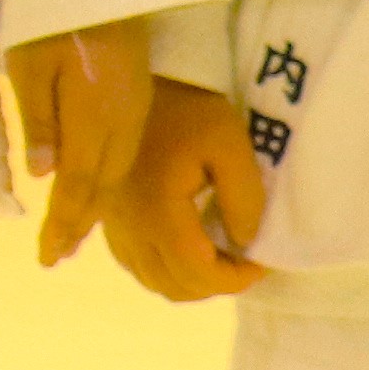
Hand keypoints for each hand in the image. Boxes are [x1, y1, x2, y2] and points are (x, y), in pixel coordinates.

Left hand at [4, 15, 151, 269]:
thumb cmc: (56, 17)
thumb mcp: (31, 63)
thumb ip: (39, 119)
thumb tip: (44, 176)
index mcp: (96, 115)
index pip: (78, 184)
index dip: (63, 223)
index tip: (48, 256)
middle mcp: (123, 122)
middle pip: (101, 187)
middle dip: (77, 225)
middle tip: (54, 257)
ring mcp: (135, 112)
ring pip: (116, 175)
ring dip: (93, 207)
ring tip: (71, 234)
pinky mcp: (138, 102)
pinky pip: (123, 156)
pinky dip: (104, 182)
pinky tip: (92, 191)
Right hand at [103, 79, 272, 298]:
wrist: (130, 84)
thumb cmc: (186, 110)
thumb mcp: (229, 142)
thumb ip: (244, 197)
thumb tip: (245, 243)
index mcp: (159, 213)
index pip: (197, 273)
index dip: (234, 280)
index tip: (259, 264)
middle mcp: (130, 228)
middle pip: (175, 286)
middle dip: (216, 283)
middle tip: (244, 261)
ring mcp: (115, 225)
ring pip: (153, 281)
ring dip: (190, 281)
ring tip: (220, 257)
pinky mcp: (109, 218)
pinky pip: (135, 265)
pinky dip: (165, 271)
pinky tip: (186, 250)